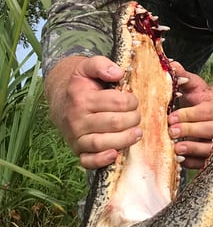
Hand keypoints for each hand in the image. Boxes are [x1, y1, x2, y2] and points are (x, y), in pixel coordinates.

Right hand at [45, 55, 141, 169]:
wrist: (61, 102)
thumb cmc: (82, 86)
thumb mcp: (88, 67)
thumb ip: (102, 65)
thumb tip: (118, 73)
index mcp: (82, 98)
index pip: (116, 102)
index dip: (131, 101)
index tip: (134, 100)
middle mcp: (77, 119)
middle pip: (113, 123)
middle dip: (133, 119)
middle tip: (137, 116)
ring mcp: (76, 137)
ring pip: (102, 143)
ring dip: (125, 140)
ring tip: (137, 133)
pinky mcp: (77, 150)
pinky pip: (87, 161)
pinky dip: (101, 161)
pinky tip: (115, 154)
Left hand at [167, 64, 212, 169]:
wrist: (207, 114)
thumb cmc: (198, 99)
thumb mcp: (192, 85)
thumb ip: (182, 75)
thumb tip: (171, 64)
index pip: (207, 111)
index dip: (189, 115)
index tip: (171, 117)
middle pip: (211, 130)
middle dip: (191, 131)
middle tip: (171, 131)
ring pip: (211, 147)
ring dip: (194, 148)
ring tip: (177, 148)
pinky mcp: (211, 156)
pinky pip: (206, 162)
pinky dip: (193, 162)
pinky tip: (180, 159)